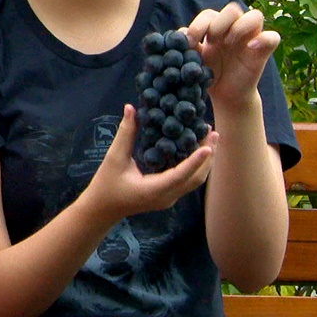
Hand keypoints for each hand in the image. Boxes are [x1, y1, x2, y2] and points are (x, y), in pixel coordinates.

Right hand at [76, 105, 214, 224]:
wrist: (103, 208)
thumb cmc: (107, 184)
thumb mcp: (114, 158)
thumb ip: (125, 134)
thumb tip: (131, 108)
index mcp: (154, 190)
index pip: (180, 175)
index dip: (195, 161)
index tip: (207, 146)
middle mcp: (167, 196)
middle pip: (195, 178)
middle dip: (207, 157)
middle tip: (212, 132)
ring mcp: (170, 198)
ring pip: (195, 180)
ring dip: (205, 160)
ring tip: (210, 137)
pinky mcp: (169, 195)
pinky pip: (188, 179)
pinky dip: (196, 164)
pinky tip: (197, 148)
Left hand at [184, 4, 279, 110]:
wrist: (225, 95)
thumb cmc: (210, 73)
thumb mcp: (196, 60)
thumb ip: (187, 46)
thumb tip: (179, 34)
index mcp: (217, 27)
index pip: (210, 14)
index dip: (200, 23)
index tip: (191, 40)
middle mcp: (235, 28)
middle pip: (233, 9)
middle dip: (219, 23)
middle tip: (211, 40)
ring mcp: (251, 38)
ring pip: (255, 16)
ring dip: (239, 26)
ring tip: (228, 43)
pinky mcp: (263, 51)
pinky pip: (273, 37)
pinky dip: (264, 39)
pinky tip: (251, 47)